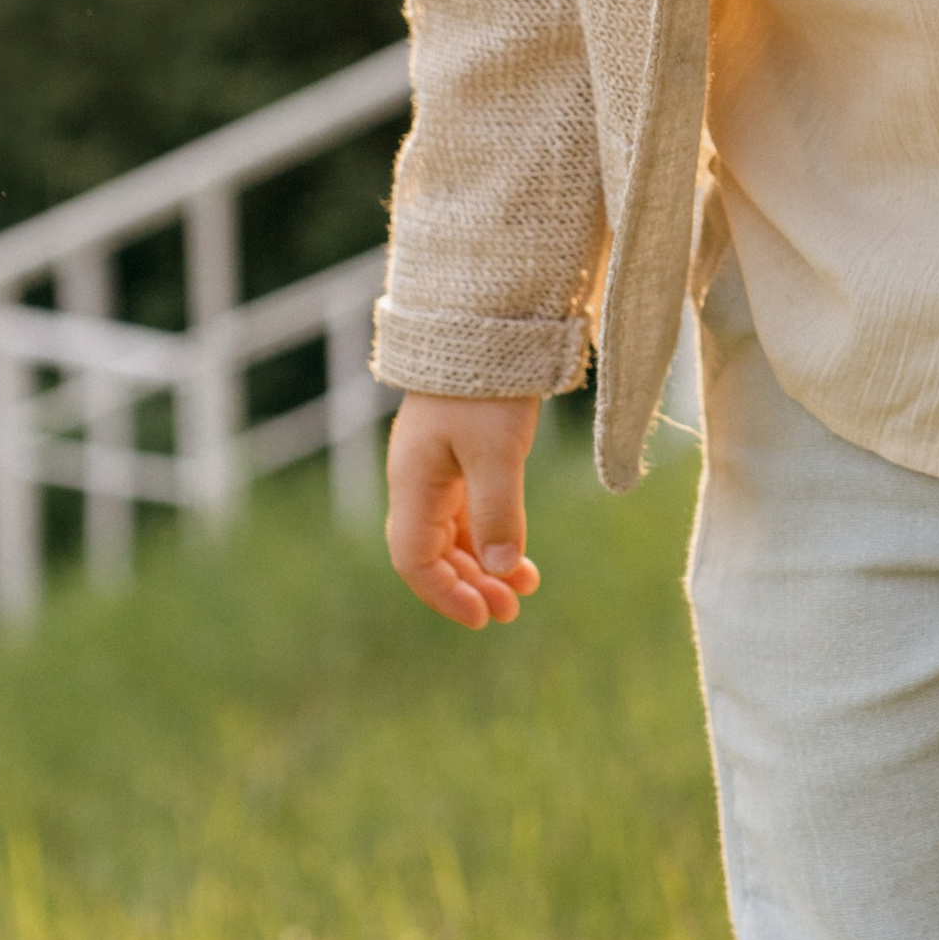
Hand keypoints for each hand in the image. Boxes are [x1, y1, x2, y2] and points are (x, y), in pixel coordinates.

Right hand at [385, 394, 543, 625]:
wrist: (491, 322)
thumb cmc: (489, 384)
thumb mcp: (498, 451)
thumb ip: (499, 510)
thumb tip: (503, 568)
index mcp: (413, 481)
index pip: (414, 560)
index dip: (446, 594)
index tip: (485, 617)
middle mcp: (418, 480)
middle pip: (433, 552)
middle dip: (470, 585)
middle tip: (512, 610)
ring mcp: (439, 468)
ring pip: (454, 534)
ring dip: (484, 565)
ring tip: (525, 589)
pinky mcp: (462, 455)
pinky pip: (468, 512)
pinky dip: (492, 536)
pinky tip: (520, 554)